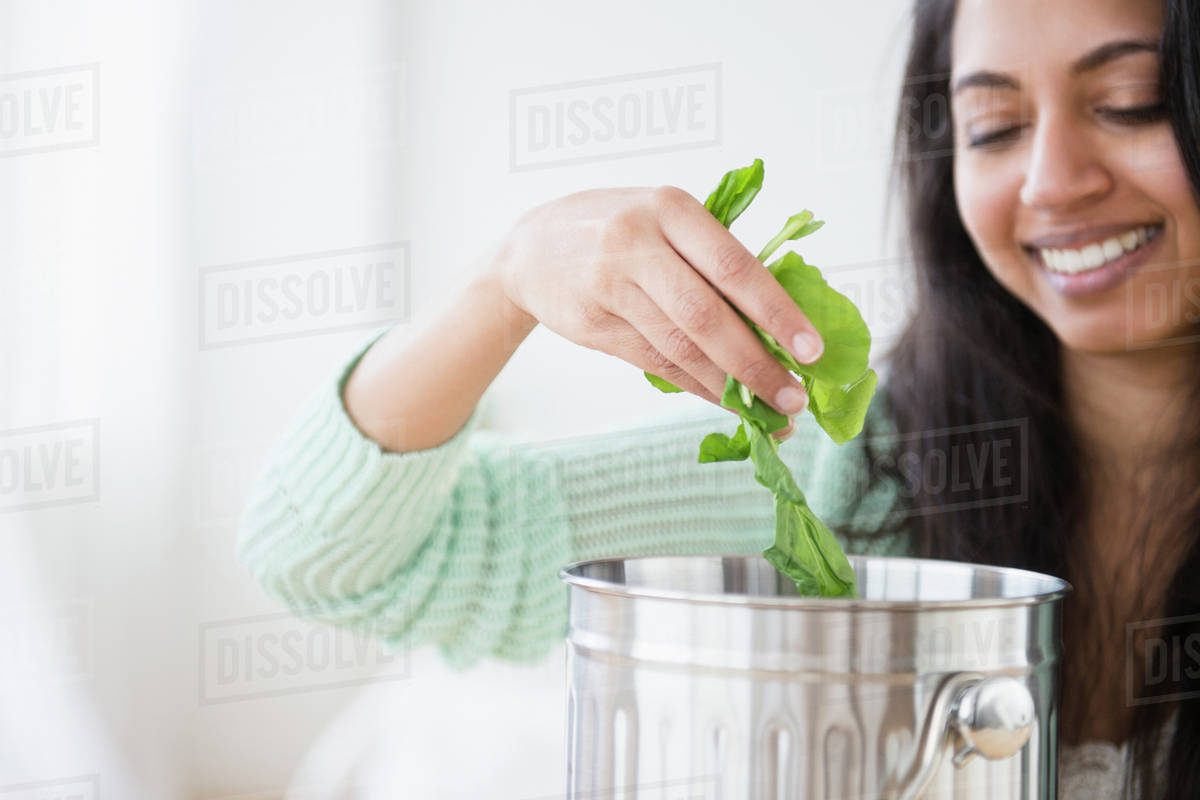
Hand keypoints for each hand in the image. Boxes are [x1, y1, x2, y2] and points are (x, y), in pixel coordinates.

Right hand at [488, 186, 824, 436]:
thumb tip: (782, 321)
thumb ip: (712, 255)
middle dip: (756, 363)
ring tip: (771, 413)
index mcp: (670, 208)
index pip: (733, 266)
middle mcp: (637, 243)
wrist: (531, 249)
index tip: (811, 349)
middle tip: (795, 397)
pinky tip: (726, 402)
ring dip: (730, 387)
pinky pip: (655, 364)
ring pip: (680, 348)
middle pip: (706, 316)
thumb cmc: (620, 229)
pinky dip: (697, 387)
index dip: (776, 311)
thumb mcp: (664, 217)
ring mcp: (610, 286)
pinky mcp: (593, 325)